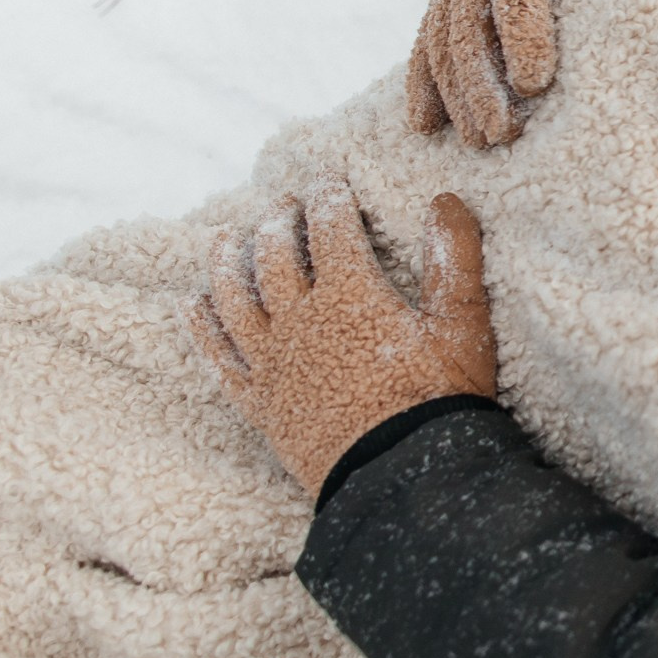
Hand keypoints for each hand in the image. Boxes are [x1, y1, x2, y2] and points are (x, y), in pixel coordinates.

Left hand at [189, 182, 496, 493]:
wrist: (400, 477)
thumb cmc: (437, 400)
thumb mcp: (462, 325)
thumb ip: (454, 258)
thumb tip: (445, 200)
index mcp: (350, 294)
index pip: (330, 228)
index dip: (328, 197)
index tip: (327, 179)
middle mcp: (300, 320)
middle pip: (276, 255)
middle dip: (278, 220)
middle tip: (281, 202)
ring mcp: (272, 361)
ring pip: (236, 297)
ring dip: (228, 261)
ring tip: (225, 237)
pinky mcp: (259, 400)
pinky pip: (219, 355)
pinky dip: (203, 325)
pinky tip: (194, 304)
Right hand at [406, 0, 657, 147]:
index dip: (523, 35)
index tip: (536, 83)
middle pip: (470, 27)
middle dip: (483, 83)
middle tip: (503, 132)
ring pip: (443, 45)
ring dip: (457, 96)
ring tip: (480, 142)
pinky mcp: (436, 11)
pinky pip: (422, 50)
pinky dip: (421, 88)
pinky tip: (426, 127)